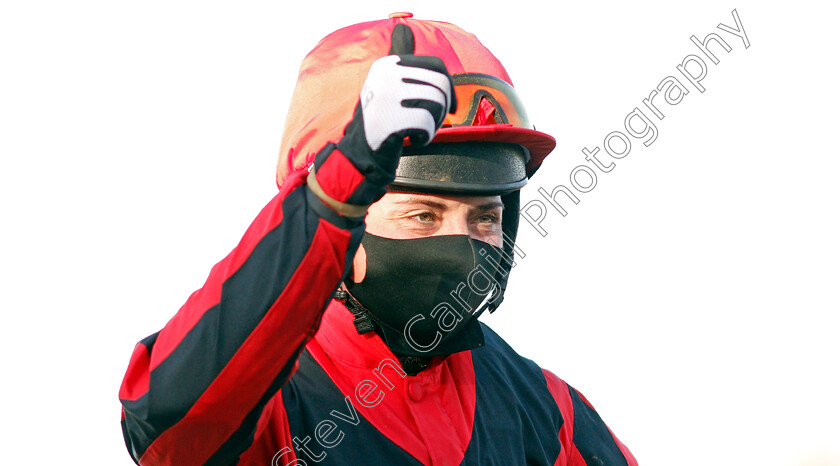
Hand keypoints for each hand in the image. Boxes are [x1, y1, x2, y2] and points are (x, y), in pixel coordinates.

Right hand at [342, 24, 456, 170]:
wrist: (360, 152)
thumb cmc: (379, 120)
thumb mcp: (385, 83)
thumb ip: (399, 59)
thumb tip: (403, 26)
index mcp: (388, 63)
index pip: (437, 66)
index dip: (449, 87)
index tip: (449, 106)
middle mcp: (386, 74)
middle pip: (441, 85)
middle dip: (443, 108)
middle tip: (431, 123)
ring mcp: (388, 95)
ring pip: (437, 104)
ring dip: (434, 123)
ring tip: (419, 131)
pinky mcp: (391, 118)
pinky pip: (428, 123)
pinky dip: (425, 136)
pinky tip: (412, 140)